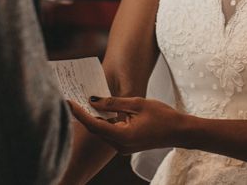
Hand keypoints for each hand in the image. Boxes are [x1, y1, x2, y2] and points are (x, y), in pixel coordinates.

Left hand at [68, 96, 185, 154]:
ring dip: (91, 117)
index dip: (78, 113)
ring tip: (80, 102)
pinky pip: (109, 132)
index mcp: (121, 136)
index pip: (93, 124)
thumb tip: (92, 100)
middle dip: (81, 115)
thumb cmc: (162, 116)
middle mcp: (119, 146)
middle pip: (95, 129)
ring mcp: (122, 147)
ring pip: (101, 131)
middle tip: (70, 98)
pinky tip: (97, 110)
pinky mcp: (126, 144)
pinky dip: (102, 121)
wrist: (179, 131)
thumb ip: (113, 102)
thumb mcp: (137, 103)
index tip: (67, 101)